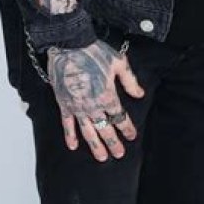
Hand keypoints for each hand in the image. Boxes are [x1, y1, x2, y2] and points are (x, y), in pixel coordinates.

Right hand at [47, 40, 143, 161]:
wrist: (69, 45)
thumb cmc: (95, 51)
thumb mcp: (119, 63)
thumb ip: (130, 81)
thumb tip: (140, 94)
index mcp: (108, 96)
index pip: (120, 117)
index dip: (127, 128)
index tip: (132, 136)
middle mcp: (92, 106)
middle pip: (105, 129)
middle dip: (113, 143)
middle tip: (119, 154)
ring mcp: (77, 107)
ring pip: (88, 132)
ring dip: (95, 146)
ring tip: (102, 158)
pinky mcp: (64, 103)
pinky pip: (67, 124)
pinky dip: (70, 136)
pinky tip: (74, 146)